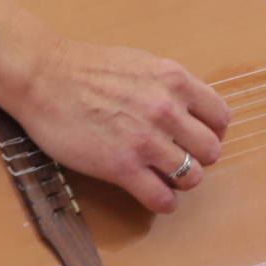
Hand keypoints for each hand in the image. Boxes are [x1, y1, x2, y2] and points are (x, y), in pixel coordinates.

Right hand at [0, 0, 231, 213]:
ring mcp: (146, 141)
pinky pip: (161, 197)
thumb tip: (190, 108)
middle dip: (200, 158)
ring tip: (167, 179)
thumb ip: (171, 86)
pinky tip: (155, 197)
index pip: (221, 117)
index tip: (200, 138)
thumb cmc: (88, 68)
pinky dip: (163, 202)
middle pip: (211, 150)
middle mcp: (168, 110)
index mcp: (176, 81)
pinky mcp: (122, 167)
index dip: (213, 132)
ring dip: (182, 182)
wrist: (45, 77)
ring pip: (192, 176)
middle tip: (183, 159)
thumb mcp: (144, 64)